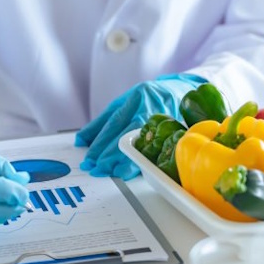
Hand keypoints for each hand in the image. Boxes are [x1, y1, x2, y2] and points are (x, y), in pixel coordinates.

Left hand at [76, 74, 204, 179]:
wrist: (181, 92)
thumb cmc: (149, 98)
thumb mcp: (124, 102)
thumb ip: (102, 121)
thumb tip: (82, 140)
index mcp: (137, 97)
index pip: (115, 122)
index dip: (100, 142)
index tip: (90, 157)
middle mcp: (151, 108)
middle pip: (126, 134)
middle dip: (109, 154)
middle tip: (96, 168)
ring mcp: (164, 121)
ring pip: (140, 144)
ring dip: (123, 161)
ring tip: (109, 171)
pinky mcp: (171, 133)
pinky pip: (153, 151)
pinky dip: (139, 163)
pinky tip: (127, 171)